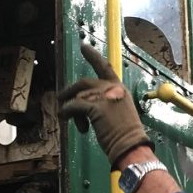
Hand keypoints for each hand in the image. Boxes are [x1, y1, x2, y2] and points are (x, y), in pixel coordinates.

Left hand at [58, 44, 150, 165]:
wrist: (132, 146)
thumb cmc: (126, 135)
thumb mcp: (119, 113)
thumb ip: (106, 104)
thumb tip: (86, 106)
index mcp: (120, 89)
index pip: (105, 67)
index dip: (93, 56)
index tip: (84, 46)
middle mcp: (112, 89)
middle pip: (85, 83)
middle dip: (70, 91)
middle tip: (60, 98)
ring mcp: (104, 97)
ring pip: (78, 96)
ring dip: (70, 108)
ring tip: (68, 119)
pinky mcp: (95, 107)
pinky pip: (73, 106)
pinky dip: (67, 112)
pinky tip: (66, 118)